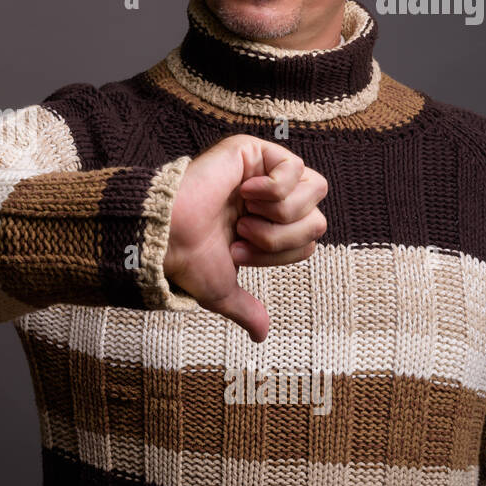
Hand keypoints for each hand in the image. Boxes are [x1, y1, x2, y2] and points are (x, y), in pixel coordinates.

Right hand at [161, 134, 327, 342]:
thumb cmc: (188, 259)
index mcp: (264, 224)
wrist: (168, 235)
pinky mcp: (254, 150)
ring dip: (278, 214)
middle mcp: (267, 197)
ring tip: (243, 214)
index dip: (279, 253)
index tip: (238, 251)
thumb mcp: (222, 290)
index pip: (308, 239)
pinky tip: (244, 191)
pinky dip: (273, 189)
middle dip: (281, 237)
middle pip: (317, 218)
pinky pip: (295, 168)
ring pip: (315, 192)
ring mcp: (262, 171)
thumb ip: (246, 309)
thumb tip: (261, 335)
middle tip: (241, 234)